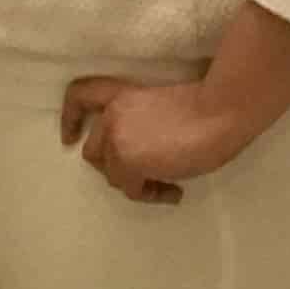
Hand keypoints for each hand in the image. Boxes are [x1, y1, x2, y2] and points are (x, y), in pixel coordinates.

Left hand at [58, 75, 253, 206]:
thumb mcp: (161, 106)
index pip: (80, 95)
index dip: (70, 118)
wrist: (219, 111)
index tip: (69, 137)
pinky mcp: (128, 162)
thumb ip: (141, 122)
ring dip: (136, 183)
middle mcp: (112, 114)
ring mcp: (117, 138)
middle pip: (94, 151)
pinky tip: (174, 193)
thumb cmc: (206, 105)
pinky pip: (133, 190)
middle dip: (114, 166)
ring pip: (113, 175)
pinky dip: (153, 195)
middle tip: (143, 175)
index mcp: (121, 93)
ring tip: (166, 183)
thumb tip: (145, 155)